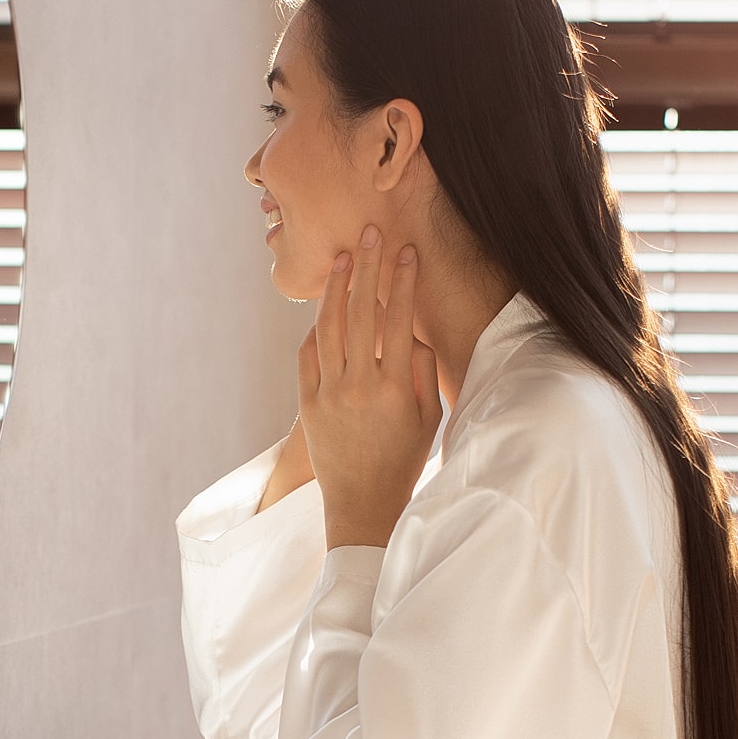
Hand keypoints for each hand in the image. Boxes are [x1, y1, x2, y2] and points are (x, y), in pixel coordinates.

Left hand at [298, 225, 442, 548]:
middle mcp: (359, 387)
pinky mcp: (307, 404)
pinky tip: (324, 306)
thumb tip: (415, 331)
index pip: (398, 319)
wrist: (363, 504)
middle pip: (360, 312)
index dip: (402, 281)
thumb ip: (424, 372)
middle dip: (366, 267)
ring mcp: (329, 394)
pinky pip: (308, 354)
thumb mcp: (430, 418)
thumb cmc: (404, 460)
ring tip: (343, 258)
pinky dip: (316, 327)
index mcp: (396, 388)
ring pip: (328, 327)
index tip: (405, 251)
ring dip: (335, 287)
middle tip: (368, 233)